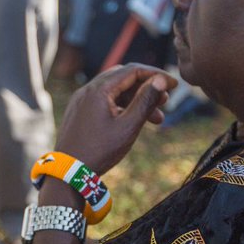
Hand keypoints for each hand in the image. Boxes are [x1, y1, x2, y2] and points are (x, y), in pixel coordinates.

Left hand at [55, 64, 177, 174]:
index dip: (156, 75)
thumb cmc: (99, 151)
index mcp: (99, 89)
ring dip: (136, 99)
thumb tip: (161, 80)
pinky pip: (105, 101)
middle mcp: (88, 89)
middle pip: (124, 78)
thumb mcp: (128, 126)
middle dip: (147, 87)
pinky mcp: (80, 111)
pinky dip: (122, 106)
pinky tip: (134, 121)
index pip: (133, 70)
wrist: (68, 173)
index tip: (175, 85)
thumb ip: (145, 101)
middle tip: (166, 101)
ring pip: (115, 91)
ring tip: (157, 118)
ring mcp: (82, 100)